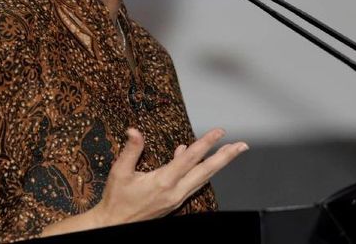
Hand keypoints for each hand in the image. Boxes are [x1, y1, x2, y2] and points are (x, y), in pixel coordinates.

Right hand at [89, 127, 247, 226]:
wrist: (114, 224)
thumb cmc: (116, 200)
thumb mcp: (120, 172)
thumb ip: (131, 150)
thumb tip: (134, 131)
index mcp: (163, 182)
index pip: (190, 158)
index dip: (206, 143)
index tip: (219, 132)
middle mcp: (175, 191)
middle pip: (206, 171)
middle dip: (225, 157)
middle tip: (242, 146)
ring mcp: (176, 198)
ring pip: (203, 178)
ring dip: (218, 164)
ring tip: (230, 151)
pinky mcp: (174, 202)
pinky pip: (193, 184)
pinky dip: (200, 171)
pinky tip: (198, 160)